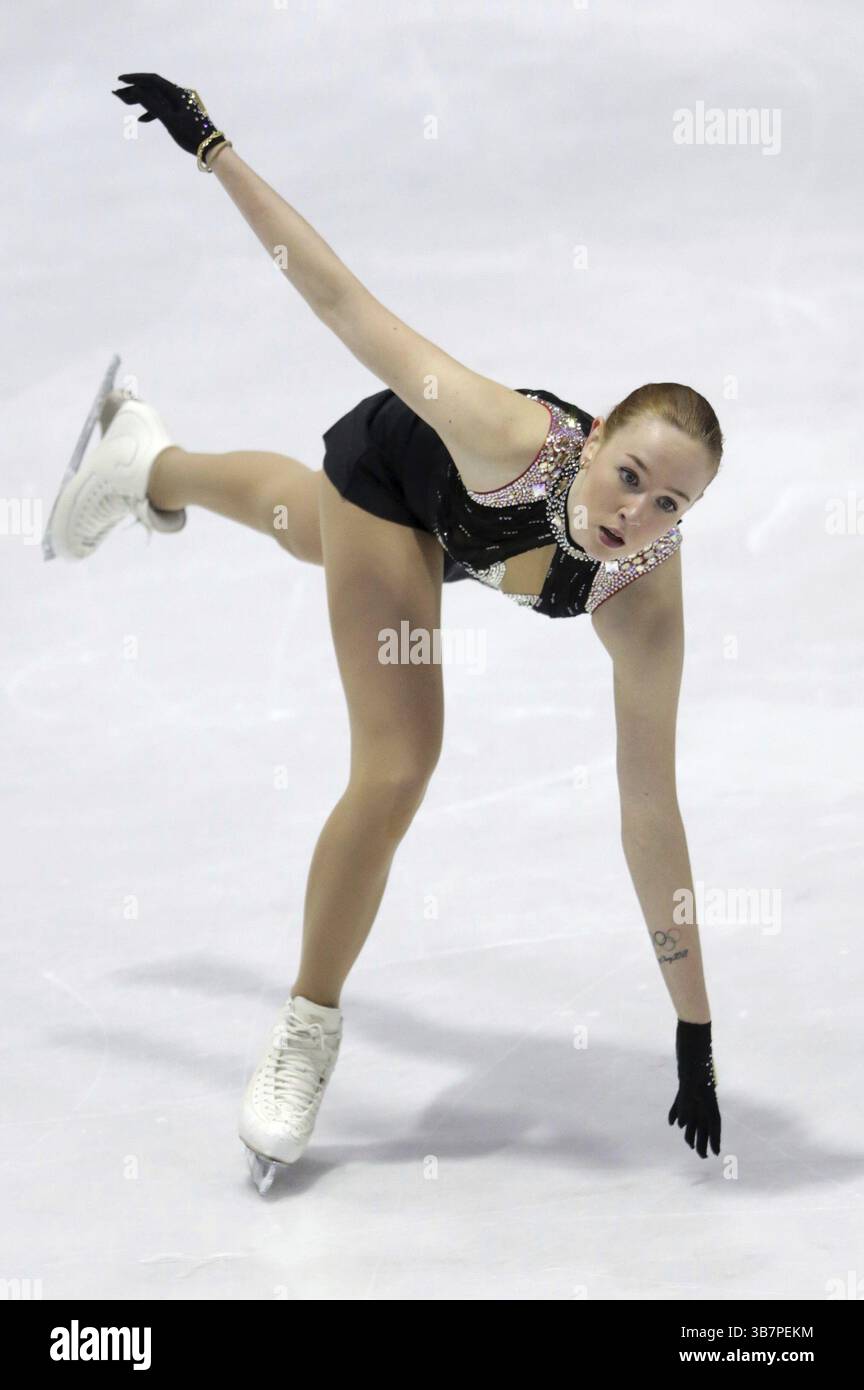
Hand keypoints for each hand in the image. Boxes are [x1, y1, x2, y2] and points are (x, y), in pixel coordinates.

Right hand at [112, 73, 228, 164]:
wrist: (211, 148)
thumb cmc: (191, 134)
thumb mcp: (169, 120)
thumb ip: (152, 104)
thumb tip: (135, 90)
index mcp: (177, 93)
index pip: (152, 80)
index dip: (135, 78)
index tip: (120, 80)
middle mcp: (179, 94)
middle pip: (153, 88)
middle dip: (135, 90)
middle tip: (118, 95)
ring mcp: (181, 103)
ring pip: (157, 98)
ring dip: (142, 100)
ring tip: (126, 104)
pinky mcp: (182, 113)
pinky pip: (164, 107)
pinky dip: (153, 111)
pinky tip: (142, 120)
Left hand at [668, 1019, 720, 1157]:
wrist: (692, 1033)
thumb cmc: (693, 1054)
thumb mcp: (688, 1079)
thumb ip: (686, 1102)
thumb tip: (682, 1125)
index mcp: (708, 1094)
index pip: (713, 1121)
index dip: (714, 1137)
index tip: (715, 1152)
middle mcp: (703, 1092)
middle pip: (704, 1120)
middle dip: (702, 1138)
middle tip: (700, 1155)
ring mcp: (695, 1086)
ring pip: (693, 1112)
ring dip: (691, 1128)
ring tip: (687, 1143)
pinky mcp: (685, 1079)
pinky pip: (682, 1101)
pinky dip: (678, 1111)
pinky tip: (673, 1123)